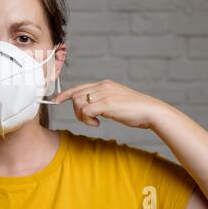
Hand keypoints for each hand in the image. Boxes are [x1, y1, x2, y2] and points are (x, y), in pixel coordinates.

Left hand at [52, 79, 168, 128]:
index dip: (65, 94)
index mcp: (105, 84)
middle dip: (75, 110)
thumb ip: (103, 101)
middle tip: (87, 120)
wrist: (152, 111)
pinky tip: (97, 124)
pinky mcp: (107, 104)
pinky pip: (85, 111)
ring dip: (82, 116)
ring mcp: (105, 94)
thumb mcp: (116, 101)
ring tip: (94, 122)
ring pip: (78, 103)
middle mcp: (103, 86)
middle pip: (75, 95)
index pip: (79, 87)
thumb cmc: (136, 110)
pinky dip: (87, 120)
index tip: (56, 100)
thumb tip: (89, 108)